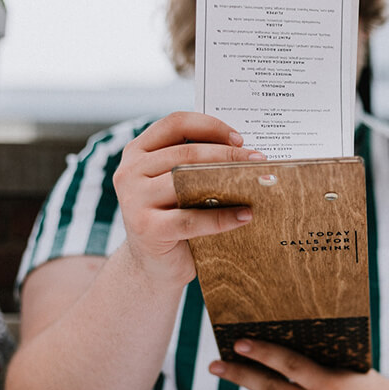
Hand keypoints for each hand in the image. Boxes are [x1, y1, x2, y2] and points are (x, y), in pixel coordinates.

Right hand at [113, 112, 264, 285]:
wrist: (153, 265)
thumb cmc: (173, 218)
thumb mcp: (178, 186)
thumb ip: (196, 167)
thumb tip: (246, 157)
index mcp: (138, 152)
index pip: (175, 124)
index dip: (210, 126)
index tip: (239, 139)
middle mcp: (130, 171)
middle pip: (186, 151)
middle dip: (227, 154)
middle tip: (258, 161)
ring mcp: (134, 200)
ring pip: (187, 181)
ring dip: (227, 181)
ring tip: (257, 185)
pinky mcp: (147, 228)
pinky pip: (192, 219)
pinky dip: (222, 218)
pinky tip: (245, 216)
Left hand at [209, 339, 388, 389]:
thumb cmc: (369, 387)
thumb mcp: (347, 367)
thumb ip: (316, 361)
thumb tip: (276, 347)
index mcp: (328, 383)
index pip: (286, 363)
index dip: (261, 352)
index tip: (239, 343)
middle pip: (267, 389)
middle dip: (238, 374)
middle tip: (216, 365)